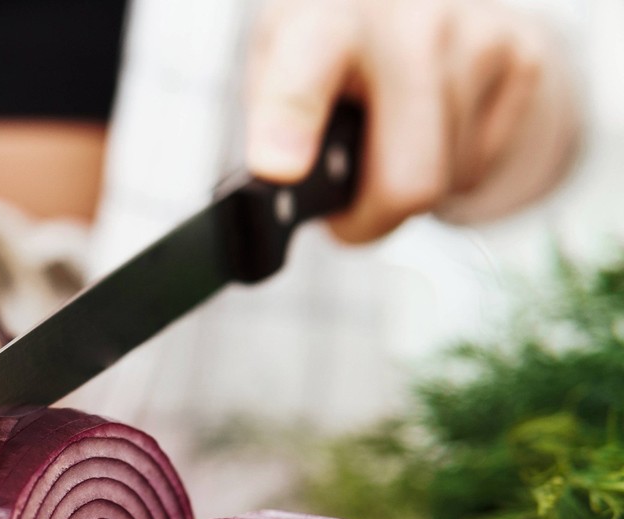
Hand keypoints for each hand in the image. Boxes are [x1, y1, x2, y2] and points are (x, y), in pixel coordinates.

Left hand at [246, 0, 579, 240]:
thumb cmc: (332, 44)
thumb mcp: (280, 63)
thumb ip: (272, 124)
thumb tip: (280, 190)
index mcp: (322, 20)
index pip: (302, 78)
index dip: (288, 127)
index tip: (277, 168)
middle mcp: (405, 20)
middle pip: (407, 179)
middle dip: (372, 222)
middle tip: (347, 220)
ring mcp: (474, 35)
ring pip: (444, 182)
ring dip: (408, 185)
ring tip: (390, 138)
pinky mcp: (522, 57)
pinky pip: (479, 168)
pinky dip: (450, 168)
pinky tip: (431, 123)